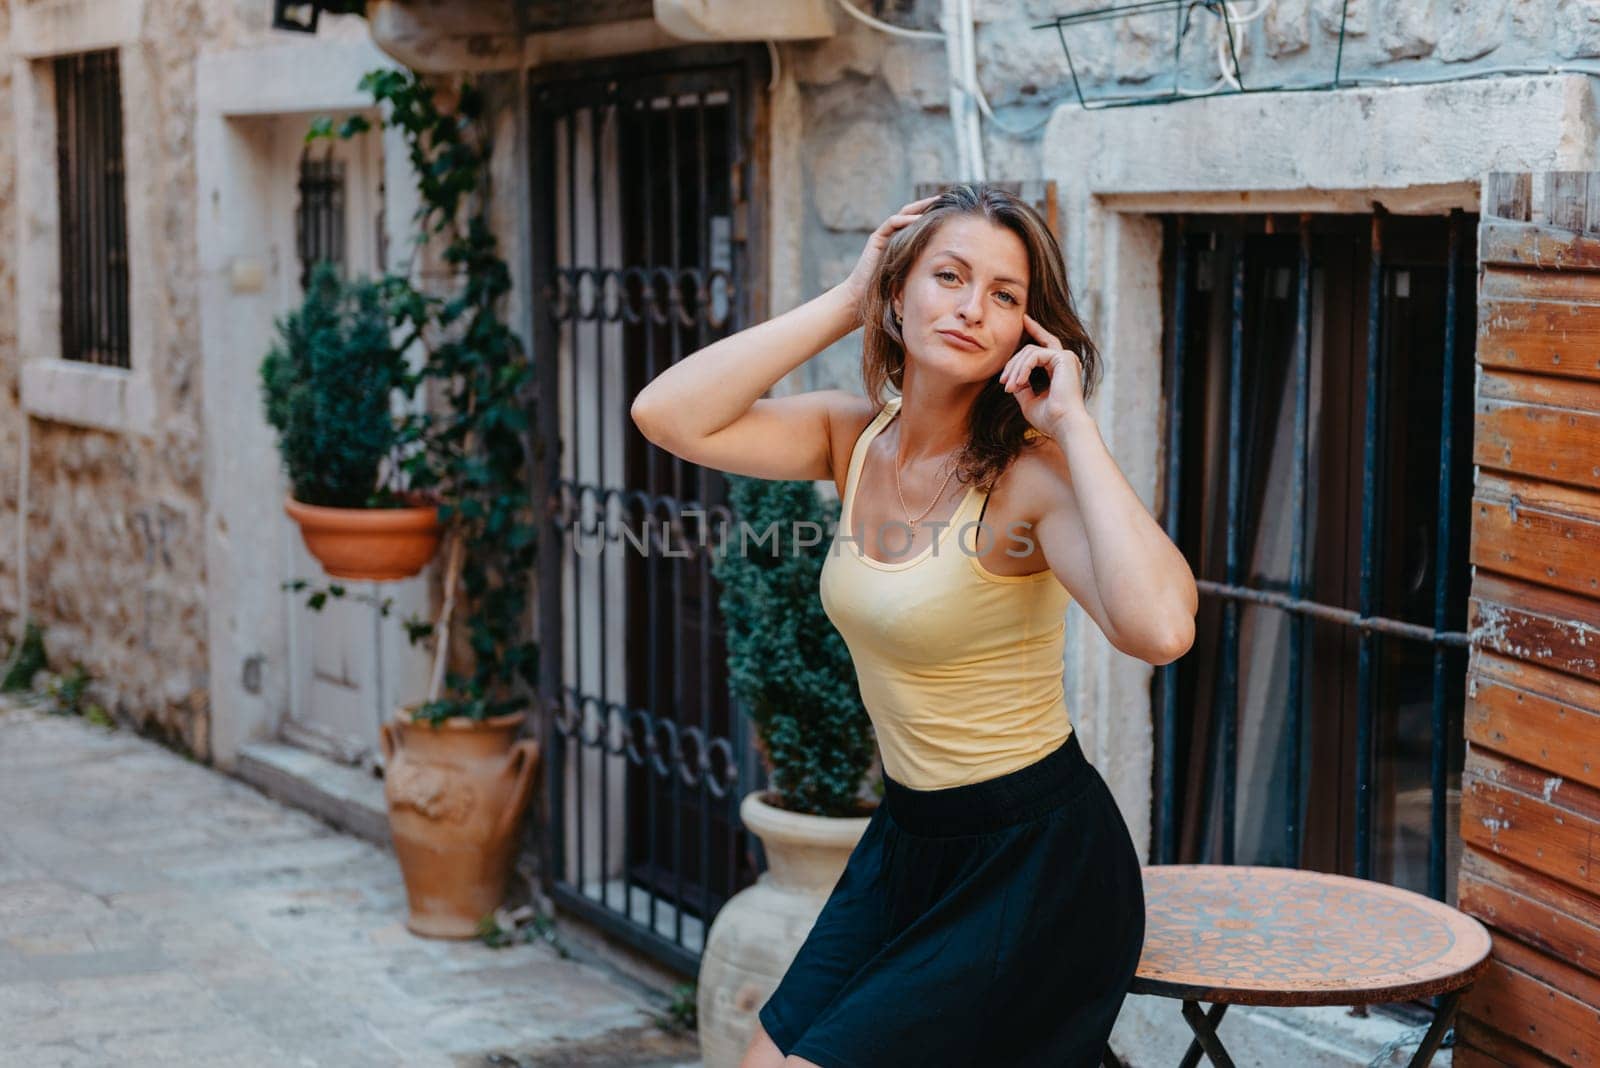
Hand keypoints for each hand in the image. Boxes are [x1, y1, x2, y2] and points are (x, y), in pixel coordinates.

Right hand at [838, 195, 940, 310]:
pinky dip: (905, 219)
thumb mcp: (913, 274)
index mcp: (904, 241)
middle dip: (929, 204)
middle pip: (913, 213)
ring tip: (936, 202)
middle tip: (946, 198)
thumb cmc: (889, 290)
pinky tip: (919, 218)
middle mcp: (894, 235)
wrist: (864, 296)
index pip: (920, 221)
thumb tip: (951, 268)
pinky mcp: (876, 238)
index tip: (952, 210)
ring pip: (904, 214)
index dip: (934, 214)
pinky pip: (892, 223)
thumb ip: (926, 264)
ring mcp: (885, 235)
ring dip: (920, 207)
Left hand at [998, 314, 1089, 436]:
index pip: (1045, 344)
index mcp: (1061, 369)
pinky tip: (1018, 383)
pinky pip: (1035, 355)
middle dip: (1014, 363)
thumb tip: (1011, 378)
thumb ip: (1022, 386)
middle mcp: (1066, 360)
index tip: (1024, 320)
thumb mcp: (1029, 400)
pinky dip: (1023, 368)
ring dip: (1015, 369)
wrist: (1064, 425)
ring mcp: (1066, 357)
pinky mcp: (1063, 358)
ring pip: (1030, 351)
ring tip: (1009, 387)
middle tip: (1003, 381)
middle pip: (1032, 348)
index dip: (1035, 330)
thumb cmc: (1050, 419)